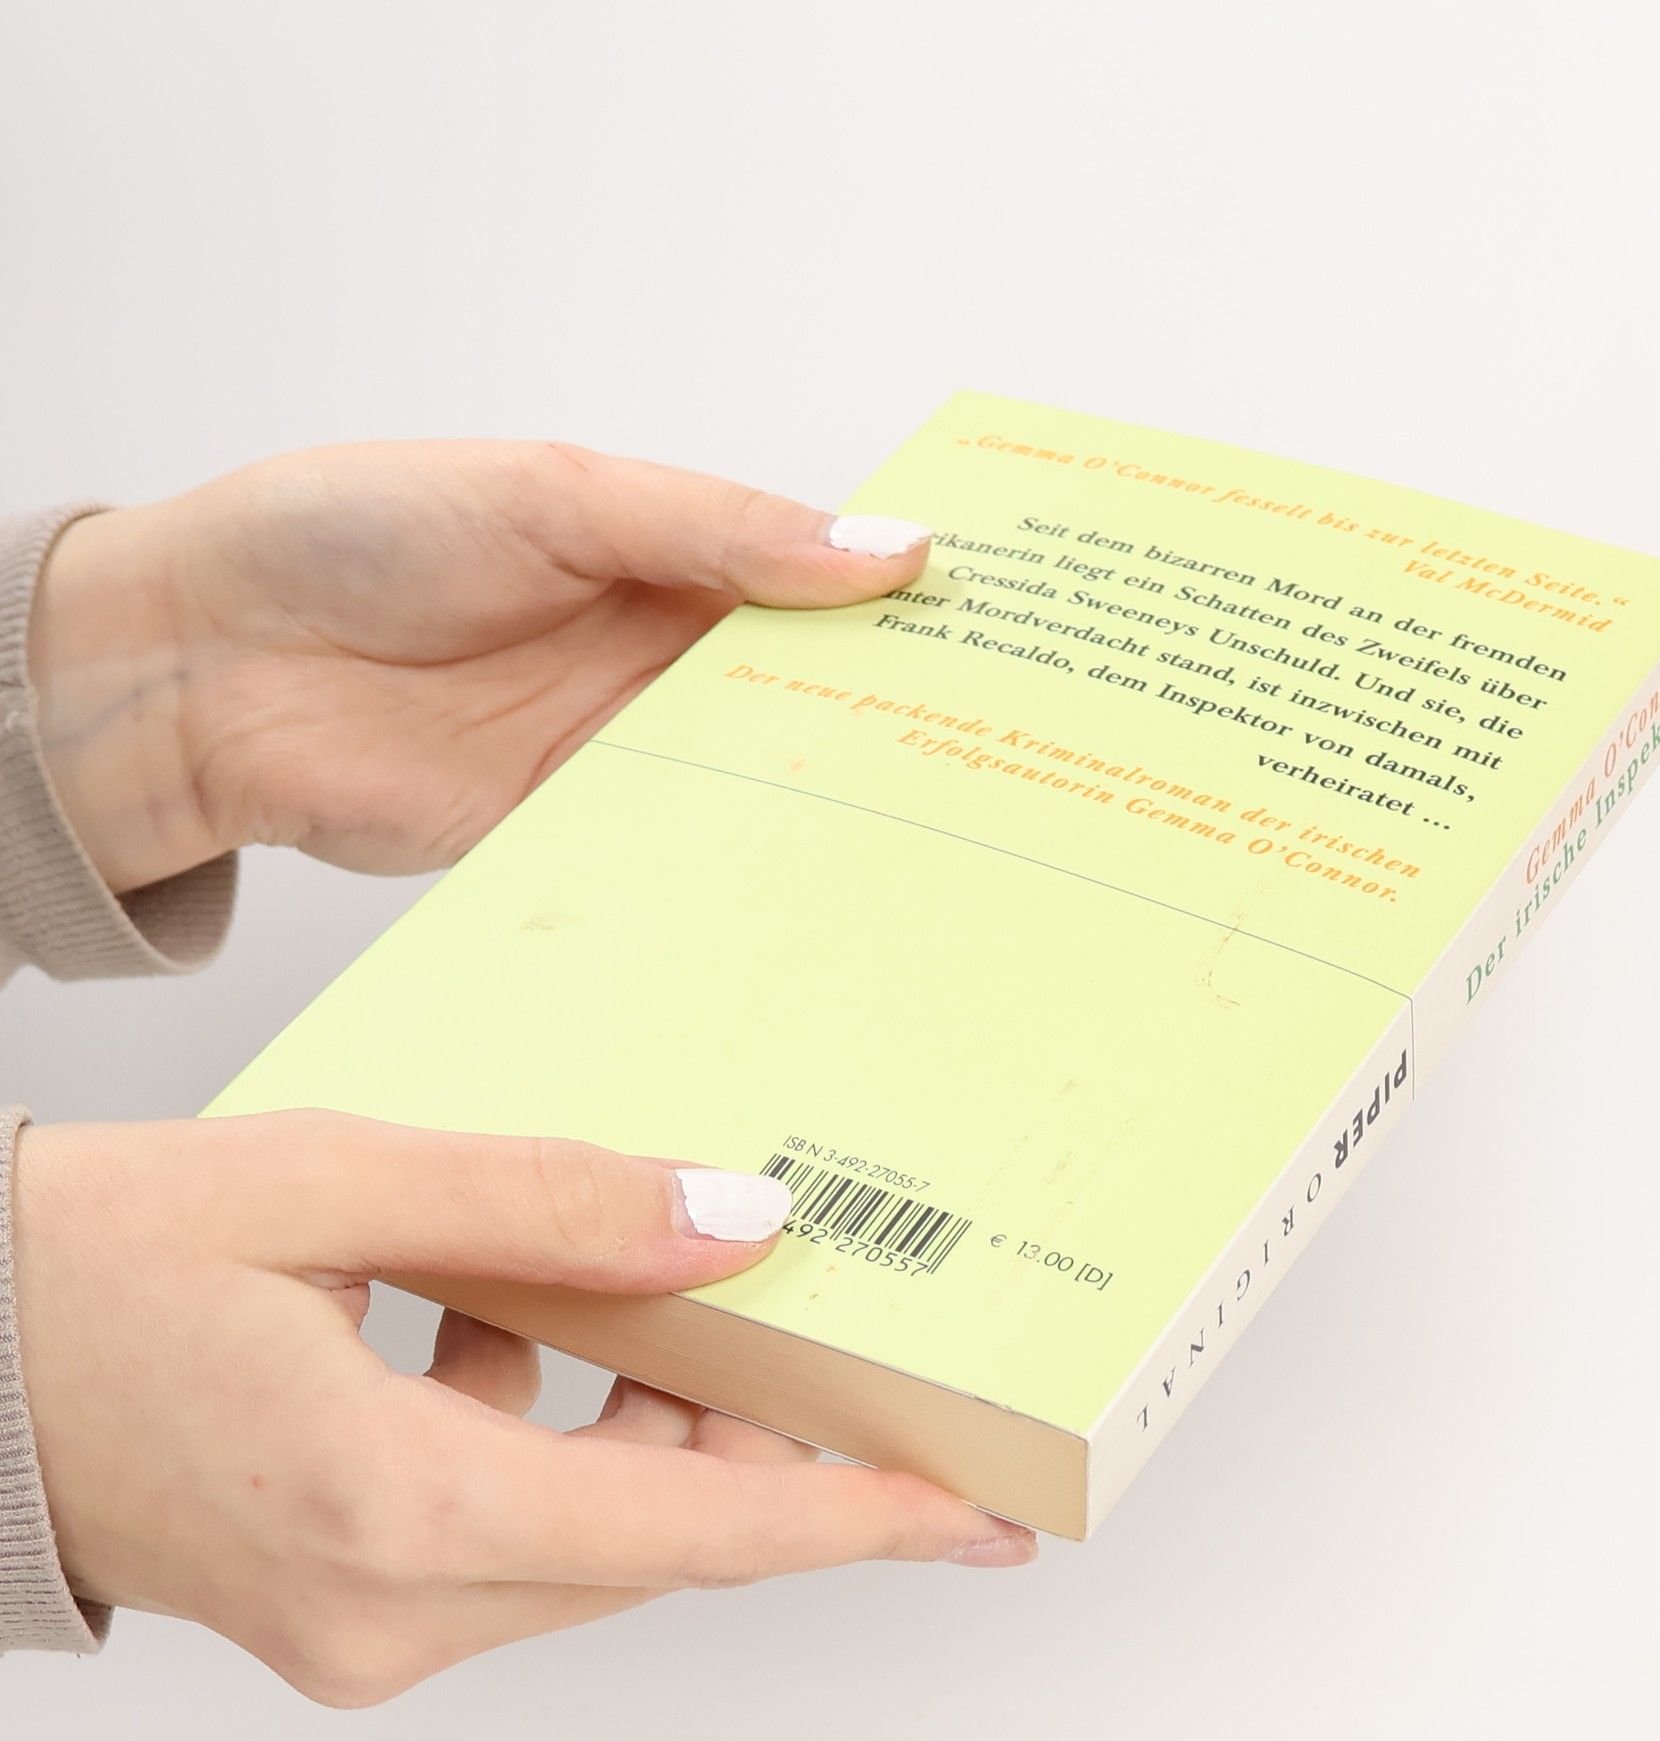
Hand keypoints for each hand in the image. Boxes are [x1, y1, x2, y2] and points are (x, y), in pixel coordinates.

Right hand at [10, 1112, 1033, 1704]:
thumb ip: (550, 1201)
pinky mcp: (349, 1608)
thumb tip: (730, 1219)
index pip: (690, 1531)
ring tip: (650, 1297)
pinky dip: (551, 1433)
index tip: (971, 1512)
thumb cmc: (86, 1267)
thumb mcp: (337, 1180)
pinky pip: (515, 1535)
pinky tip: (509, 1323)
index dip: (848, 1515)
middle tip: (826, 1336)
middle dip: (753, 1435)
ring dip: (648, 1424)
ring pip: (593, 1535)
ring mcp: (365, 1628)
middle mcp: (390, 1607)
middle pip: (655, 1533)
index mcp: (394, 1507)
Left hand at [26, 441, 933, 892]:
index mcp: (666, 557)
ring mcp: (620, 754)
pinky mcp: (578, 837)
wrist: (213, 666)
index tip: (1009, 634)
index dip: (907, 606)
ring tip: (944, 831)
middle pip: (806, 696)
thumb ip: (716, 530)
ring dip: (831, 802)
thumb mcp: (555, 497)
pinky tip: (813, 887)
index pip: (820, 584)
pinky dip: (741, 871)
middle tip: (1008, 752)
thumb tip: (884, 548)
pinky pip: (682, 857)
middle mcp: (655, 660)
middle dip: (895, 720)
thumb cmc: (355, 536)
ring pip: (759, 784)